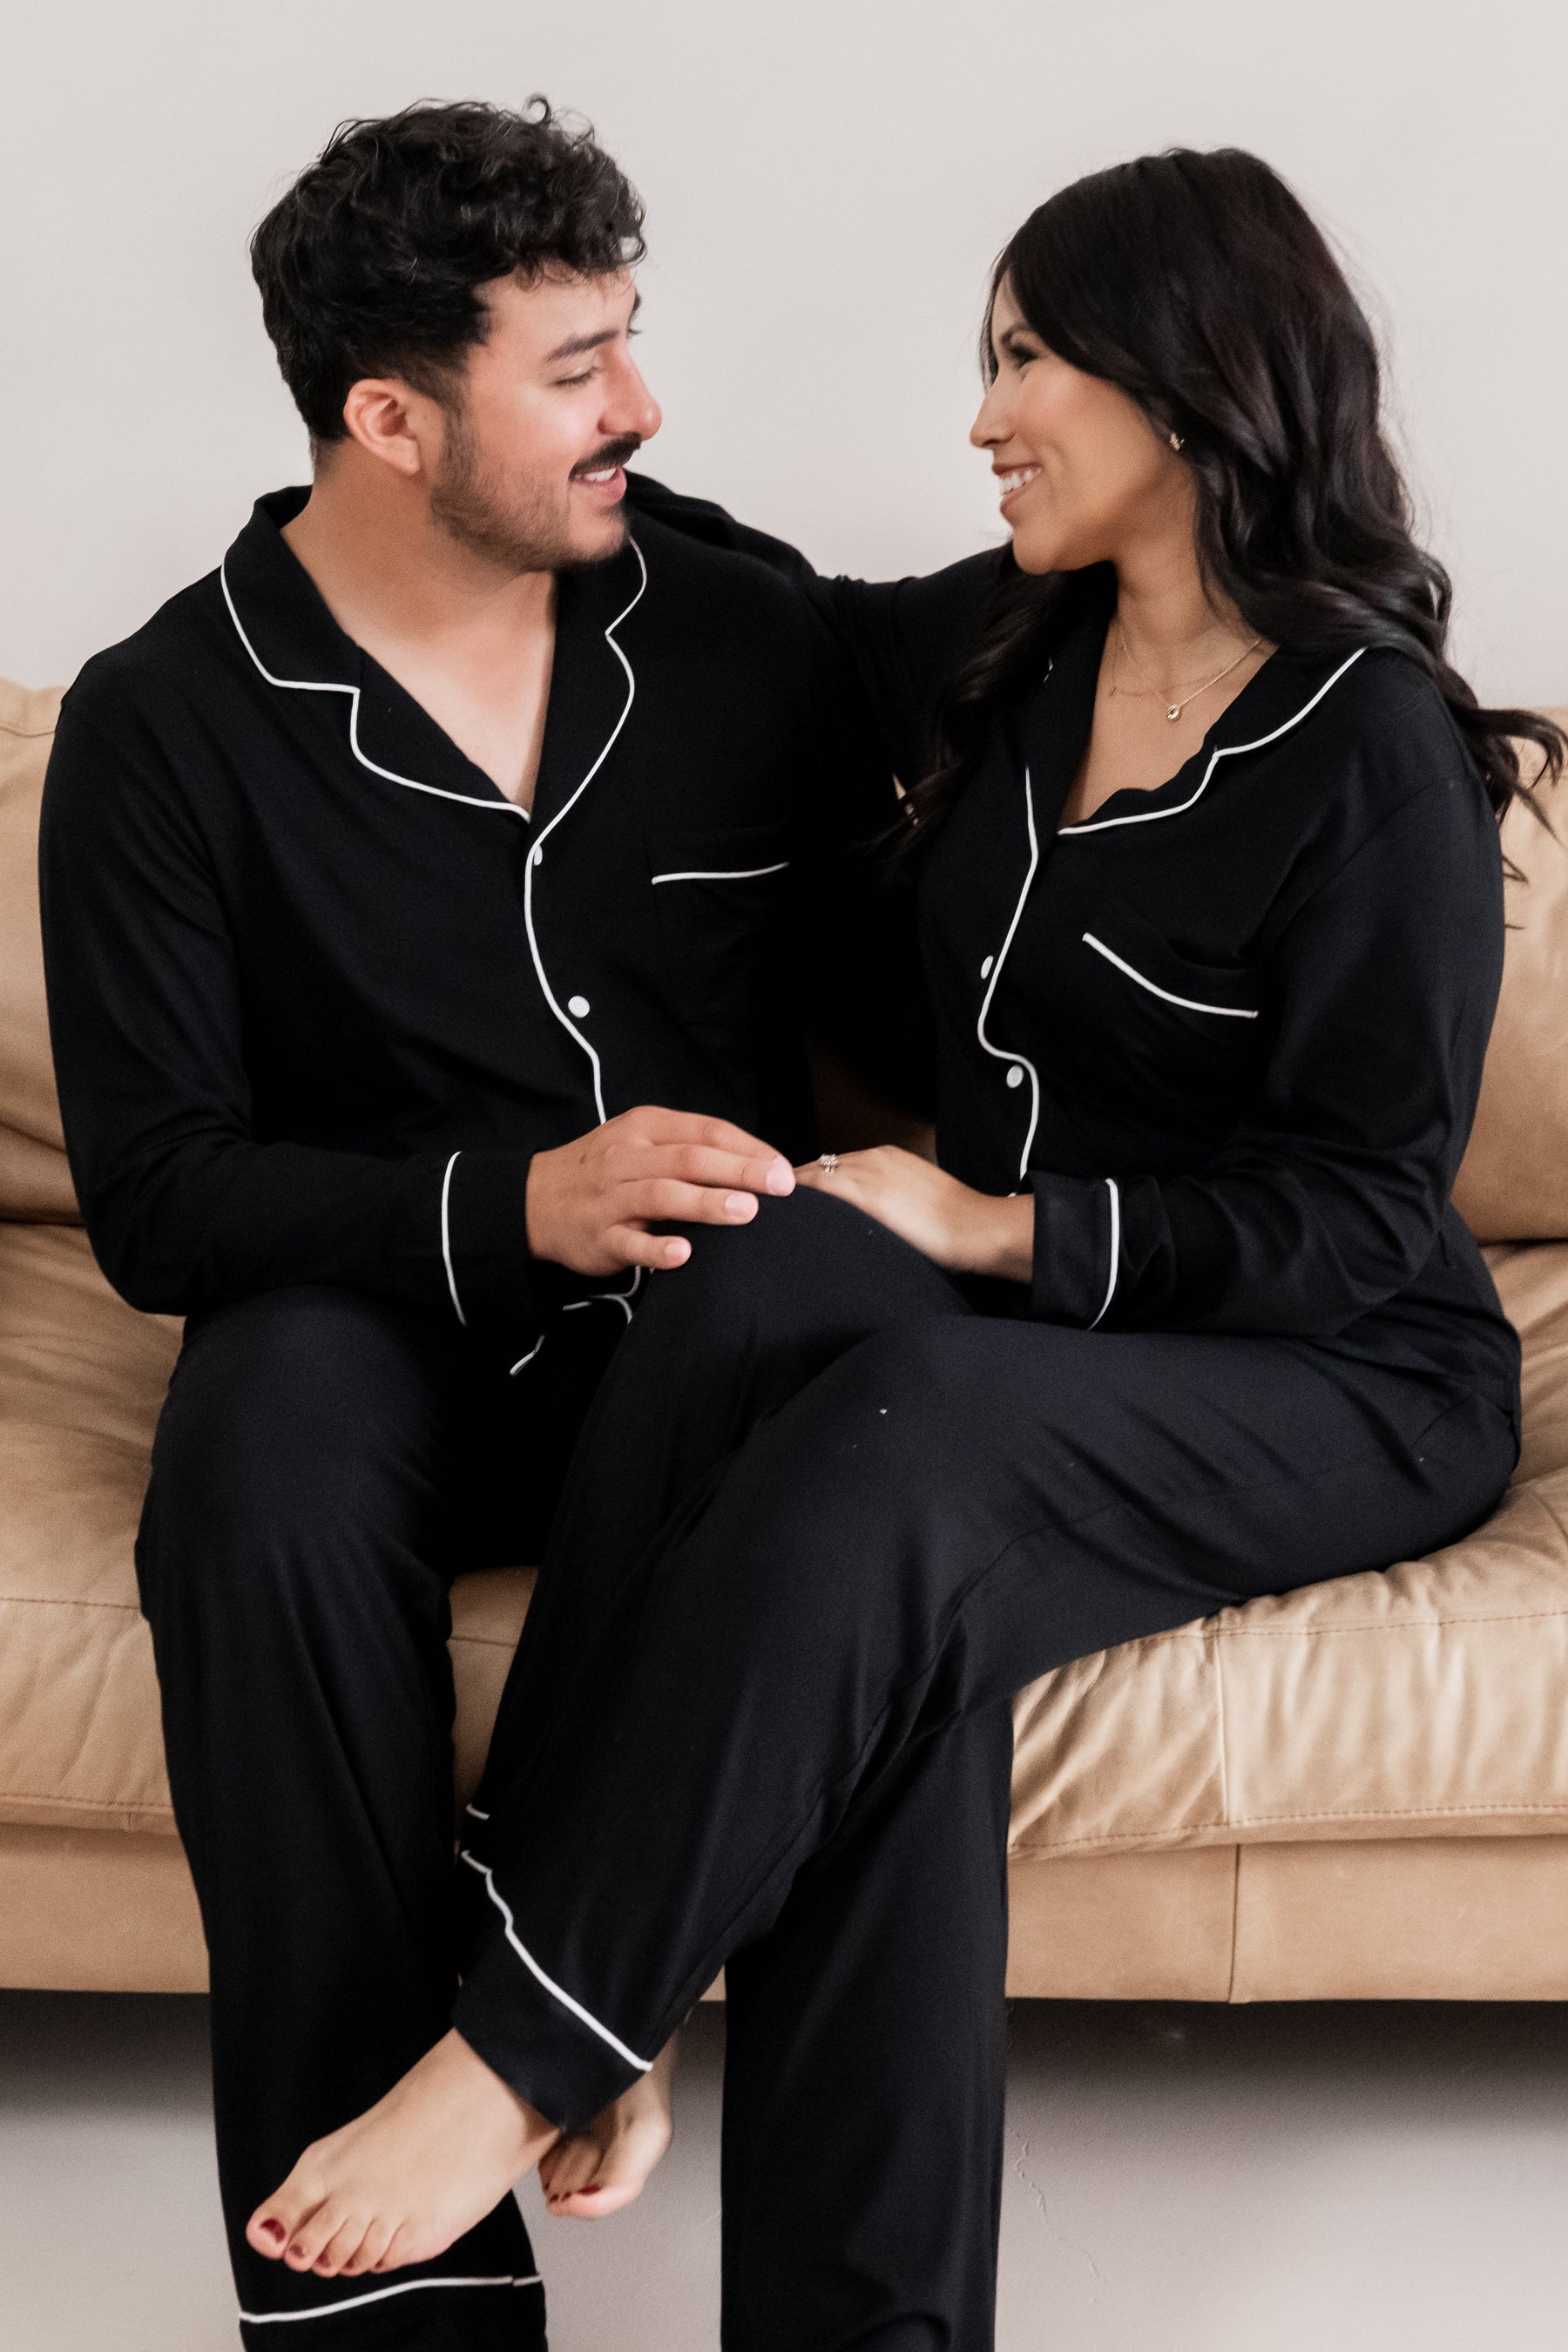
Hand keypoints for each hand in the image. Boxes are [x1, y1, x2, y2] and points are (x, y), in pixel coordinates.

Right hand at [527, 1106, 794, 1276]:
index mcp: (646, 1128)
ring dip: (705, 1202)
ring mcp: (612, 1197)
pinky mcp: (598, 1236)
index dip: (749, 1147)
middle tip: (781, 1186)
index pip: (706, 1131)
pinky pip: (629, 1242)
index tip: (784, 1168)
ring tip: (746, 1211)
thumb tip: (758, 1162)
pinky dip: (656, 1248)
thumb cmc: (605, 1171)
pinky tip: (684, 1254)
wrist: (536, 1200)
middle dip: (739, 1170)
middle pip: (690, 1159)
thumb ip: (692, 1146)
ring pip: (662, 1194)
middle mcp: (629, 1157)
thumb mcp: (642, 1141)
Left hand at [795, 1146, 1033, 1279]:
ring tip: (779, 1218)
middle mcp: (872, 1157)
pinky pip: (817, 1187)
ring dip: (797, 1195)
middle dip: (799, 1189)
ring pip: (814, 1176)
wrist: (976, 1228)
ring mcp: (865, 1171)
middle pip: (819, 1168)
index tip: (801, 1205)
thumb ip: (889, 1200)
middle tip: (781, 1213)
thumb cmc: (955, 1225)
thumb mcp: (918, 1200)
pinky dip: (799, 1199)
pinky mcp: (861, 1190)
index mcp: (886, 1157)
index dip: (814, 1186)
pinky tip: (788, 1218)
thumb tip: (874, 1217)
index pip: (836, 1166)